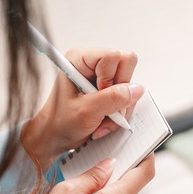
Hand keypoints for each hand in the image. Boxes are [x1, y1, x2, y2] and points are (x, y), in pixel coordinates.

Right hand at [16, 153, 154, 193]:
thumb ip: (92, 174)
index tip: (143, 144)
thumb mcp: (68, 191)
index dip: (147, 157)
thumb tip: (110, 163)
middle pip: (128, 184)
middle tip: (97, 156)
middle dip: (116, 170)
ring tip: (80, 182)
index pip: (144, 174)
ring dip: (103, 186)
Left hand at [22, 49, 142, 169]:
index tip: (100, 96)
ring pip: (130, 84)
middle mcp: (93, 63)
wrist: (55, 137)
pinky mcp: (110, 89)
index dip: (112, 78)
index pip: (113, 56)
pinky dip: (119, 112)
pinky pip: (128, 96)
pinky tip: (104, 121)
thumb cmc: (59, 122)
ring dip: (119, 108)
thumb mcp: (85, 112)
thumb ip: (111, 99)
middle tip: (105, 109)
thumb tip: (136, 89)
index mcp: (80, 59)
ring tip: (101, 121)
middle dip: (120, 94)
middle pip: (126, 66)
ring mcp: (103, 76)